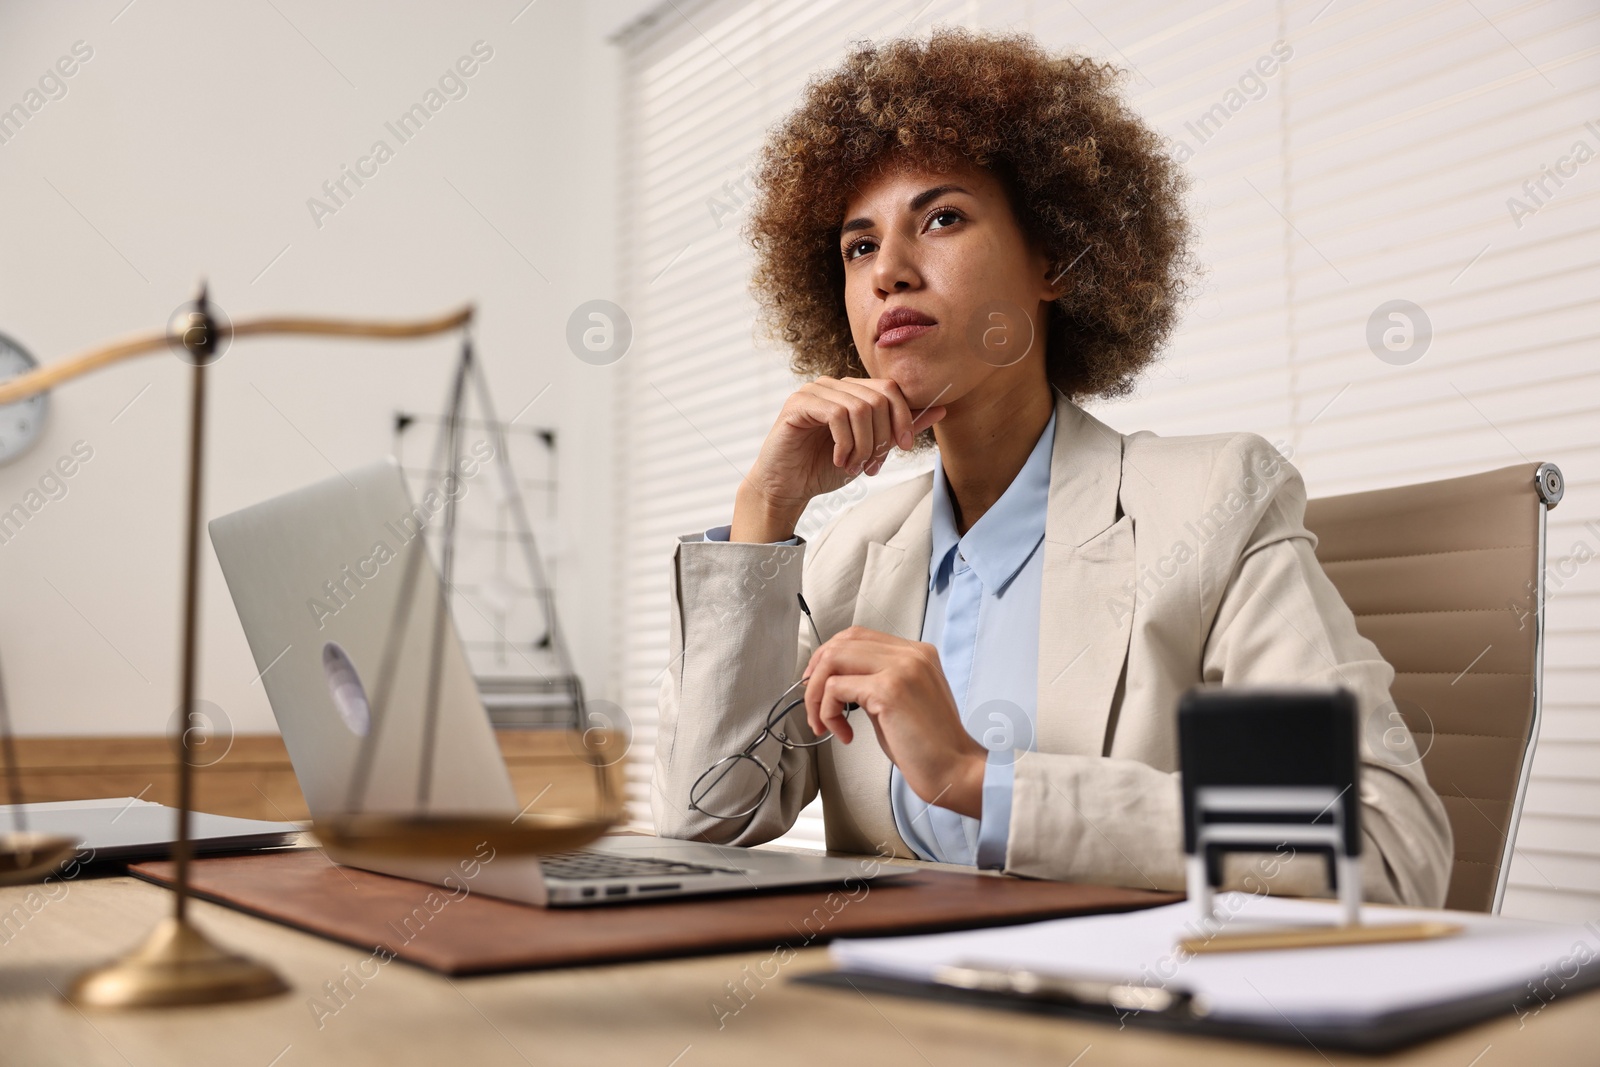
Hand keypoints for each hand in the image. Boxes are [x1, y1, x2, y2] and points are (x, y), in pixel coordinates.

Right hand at [731, 378, 945, 541]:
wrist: (788, 488)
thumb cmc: (826, 468)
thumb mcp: (872, 450)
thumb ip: (901, 429)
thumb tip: (941, 410)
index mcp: (853, 391)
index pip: (891, 389)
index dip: (904, 418)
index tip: (905, 448)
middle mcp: (834, 385)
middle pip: (879, 397)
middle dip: (882, 436)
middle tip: (871, 464)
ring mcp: (815, 391)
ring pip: (860, 407)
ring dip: (863, 444)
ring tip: (853, 465)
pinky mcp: (798, 404)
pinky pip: (836, 414)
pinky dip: (845, 443)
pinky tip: (839, 460)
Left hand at [801, 626, 986, 818]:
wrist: (954, 770)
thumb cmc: (926, 745)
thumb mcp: (900, 701)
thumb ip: (875, 681)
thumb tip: (835, 681)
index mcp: (917, 653)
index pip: (859, 636)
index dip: (829, 656)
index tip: (817, 683)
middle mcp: (911, 653)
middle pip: (843, 642)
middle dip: (816, 672)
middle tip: (812, 704)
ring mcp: (901, 668)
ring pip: (834, 659)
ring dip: (816, 693)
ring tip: (822, 722)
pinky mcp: (889, 689)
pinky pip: (836, 689)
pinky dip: (827, 712)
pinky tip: (844, 734)